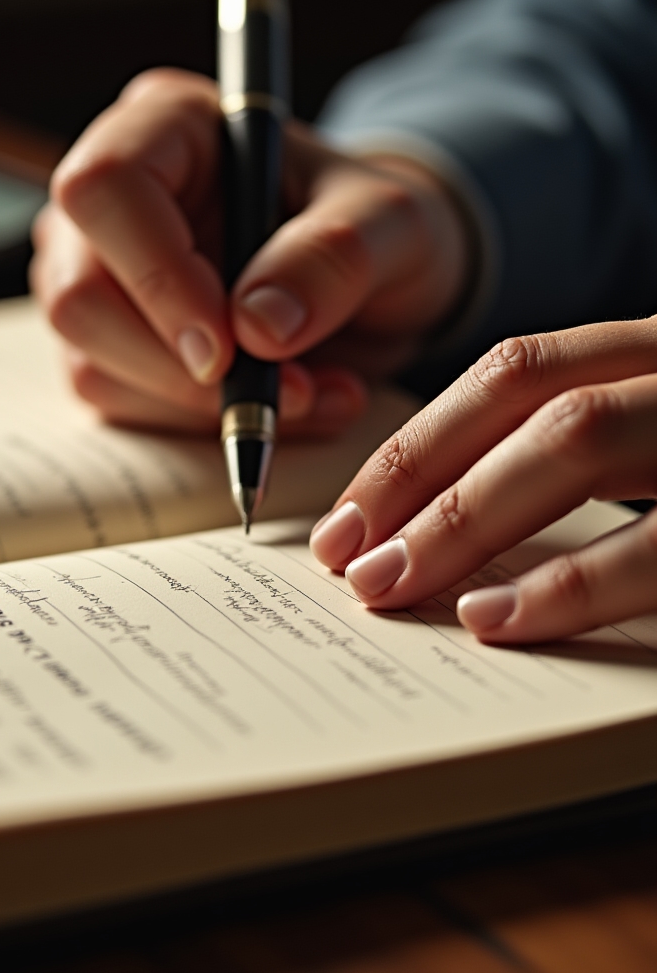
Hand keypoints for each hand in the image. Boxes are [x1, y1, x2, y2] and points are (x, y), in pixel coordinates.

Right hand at [31, 68, 469, 434]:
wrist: (370, 286)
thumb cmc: (370, 231)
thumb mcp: (394, 225)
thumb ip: (336, 256)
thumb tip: (256, 326)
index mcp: (167, 127)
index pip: (106, 187)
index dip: (158, 275)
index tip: (228, 348)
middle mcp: (111, 202)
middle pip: (79, 296)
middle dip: (178, 369)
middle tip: (284, 391)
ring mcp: (95, 277)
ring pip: (91, 364)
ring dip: (201, 409)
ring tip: (309, 394)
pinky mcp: (105, 346)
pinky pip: (119, 405)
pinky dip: (198, 427)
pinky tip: (275, 406)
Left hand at [309, 317, 656, 642]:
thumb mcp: (655, 445)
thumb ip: (573, 467)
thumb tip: (433, 536)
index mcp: (653, 355)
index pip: (514, 373)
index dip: (417, 445)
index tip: (349, 517)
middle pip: (527, 392)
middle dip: (416, 475)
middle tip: (346, 557)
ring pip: (575, 437)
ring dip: (463, 518)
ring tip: (389, 584)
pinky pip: (656, 547)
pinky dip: (568, 585)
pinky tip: (492, 617)